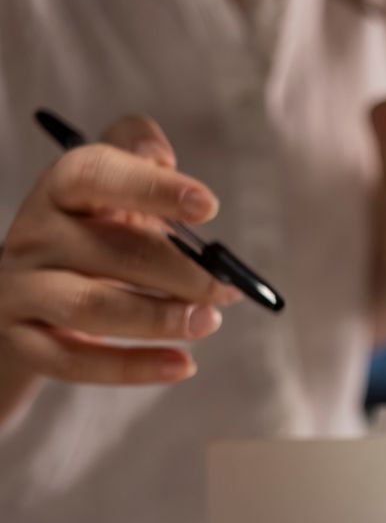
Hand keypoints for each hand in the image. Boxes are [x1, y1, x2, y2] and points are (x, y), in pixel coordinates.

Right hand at [0, 115, 234, 403]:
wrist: (30, 299)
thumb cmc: (95, 237)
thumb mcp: (113, 192)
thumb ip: (135, 158)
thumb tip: (159, 154)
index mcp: (60, 190)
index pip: (94, 174)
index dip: (151, 187)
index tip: (208, 206)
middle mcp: (33, 235)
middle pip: (109, 250)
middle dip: (179, 271)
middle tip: (226, 287)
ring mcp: (22, 290)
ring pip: (92, 307)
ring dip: (160, 317)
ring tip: (209, 321)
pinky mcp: (24, 342)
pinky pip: (76, 361)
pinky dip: (134, 367)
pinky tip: (183, 365)